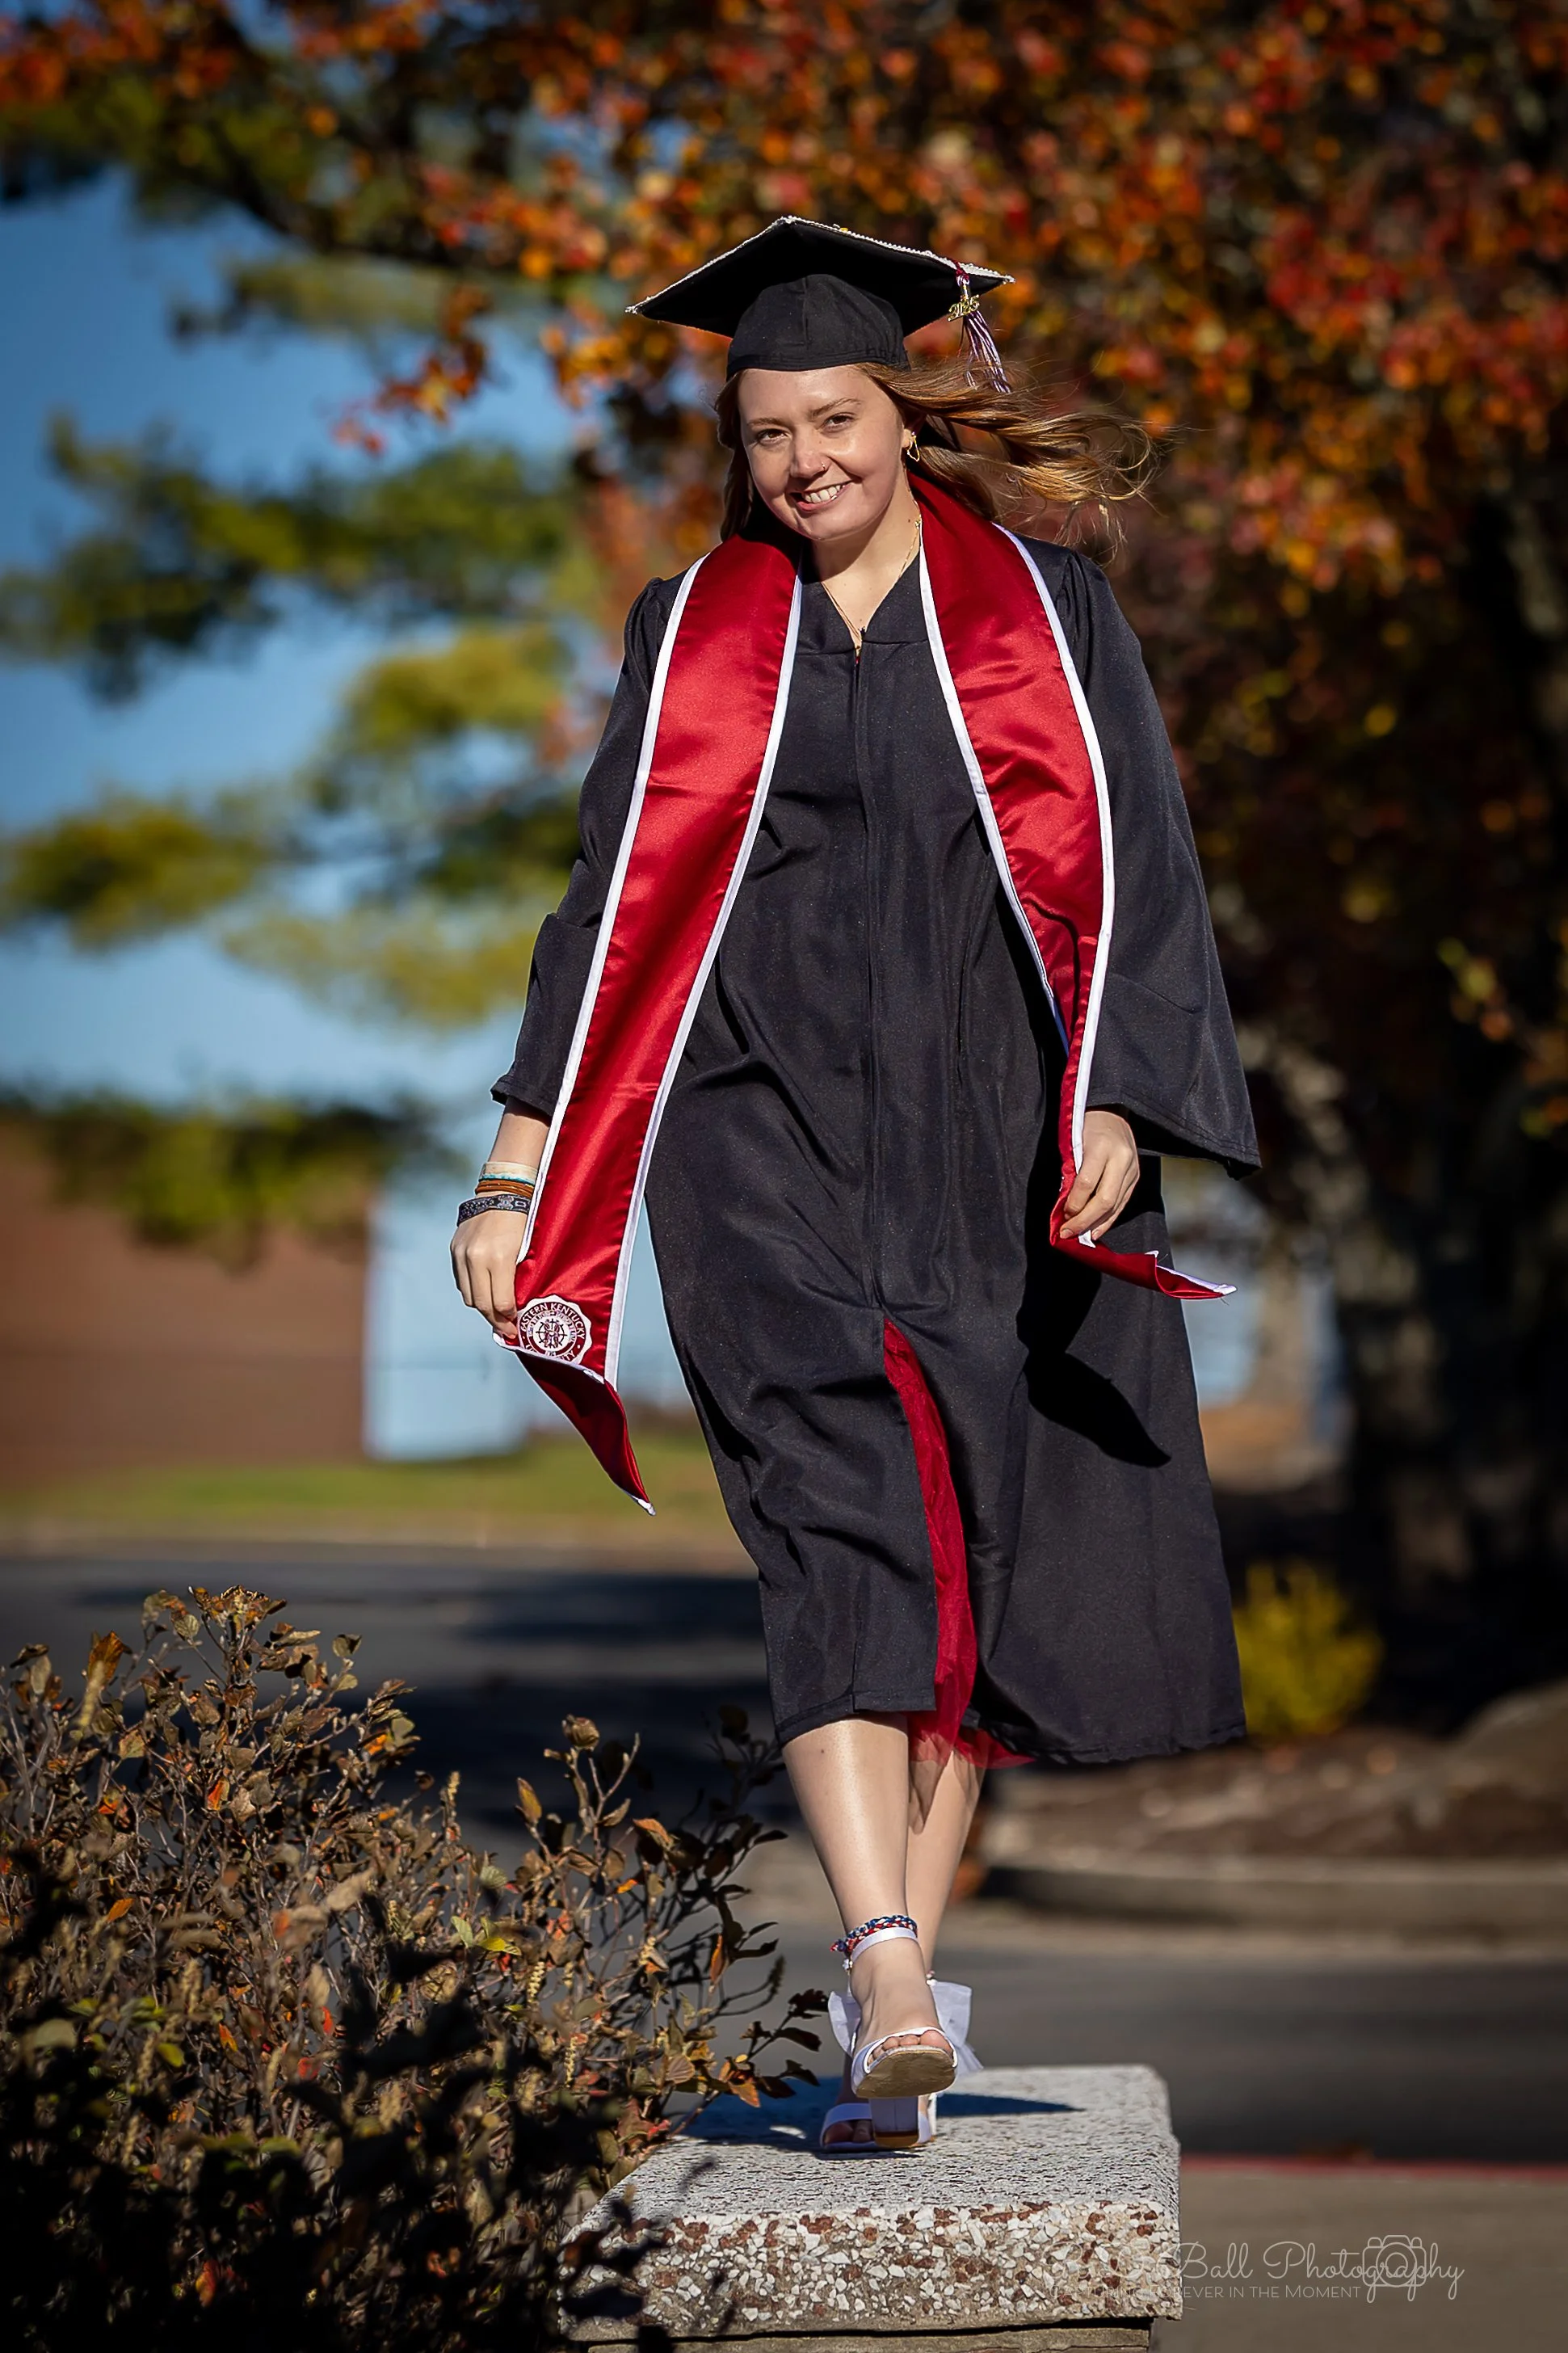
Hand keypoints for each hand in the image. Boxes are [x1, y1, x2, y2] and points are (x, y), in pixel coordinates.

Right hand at [451, 1208, 528, 1343]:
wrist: (503, 1190)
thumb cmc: (524, 1221)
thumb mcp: (526, 1251)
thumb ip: (517, 1279)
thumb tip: (513, 1309)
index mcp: (498, 1258)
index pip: (500, 1302)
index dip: (508, 1319)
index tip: (516, 1327)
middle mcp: (475, 1258)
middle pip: (481, 1304)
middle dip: (495, 1320)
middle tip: (506, 1329)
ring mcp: (461, 1253)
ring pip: (468, 1296)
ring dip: (482, 1307)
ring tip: (496, 1313)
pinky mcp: (454, 1249)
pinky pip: (461, 1280)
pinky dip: (473, 1290)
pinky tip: (485, 1292)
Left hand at [1059, 1109, 1140, 1242]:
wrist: (1111, 1112)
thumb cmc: (1085, 1126)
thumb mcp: (1073, 1143)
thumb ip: (1070, 1171)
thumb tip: (1064, 1206)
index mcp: (1103, 1147)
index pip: (1087, 1183)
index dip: (1074, 1203)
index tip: (1061, 1216)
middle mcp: (1122, 1159)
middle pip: (1104, 1199)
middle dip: (1084, 1220)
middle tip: (1068, 1233)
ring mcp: (1132, 1169)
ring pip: (1115, 1205)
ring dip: (1096, 1224)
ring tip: (1080, 1237)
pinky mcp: (1135, 1177)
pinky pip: (1122, 1203)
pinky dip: (1109, 1219)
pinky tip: (1096, 1230)